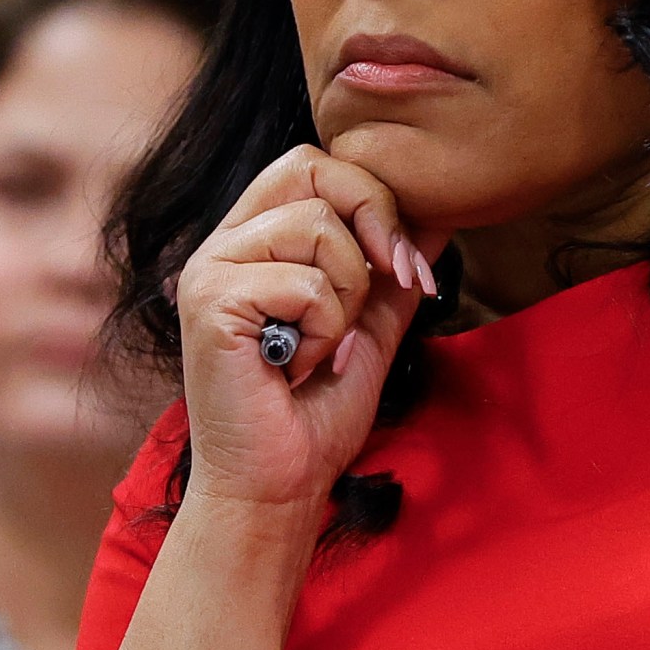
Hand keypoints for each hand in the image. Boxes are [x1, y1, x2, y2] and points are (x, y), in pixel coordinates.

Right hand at [174, 146, 441, 512]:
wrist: (278, 486)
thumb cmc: (316, 413)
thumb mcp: (372, 326)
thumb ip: (394, 269)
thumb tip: (441, 211)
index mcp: (255, 240)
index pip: (316, 163)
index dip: (375, 199)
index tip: (407, 268)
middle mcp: (224, 243)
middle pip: (311, 167)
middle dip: (372, 221)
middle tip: (386, 284)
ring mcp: (210, 270)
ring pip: (316, 228)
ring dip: (345, 297)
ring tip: (321, 346)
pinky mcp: (208, 302)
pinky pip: (302, 283)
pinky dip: (324, 331)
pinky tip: (299, 367)